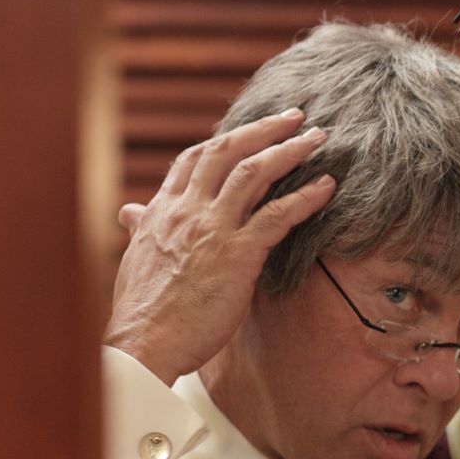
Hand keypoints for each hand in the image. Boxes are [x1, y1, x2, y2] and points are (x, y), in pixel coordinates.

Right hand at [106, 110, 335, 384]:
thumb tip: (131, 211)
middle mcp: (185, 211)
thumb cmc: (142, 309)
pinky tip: (328, 187)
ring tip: (319, 138)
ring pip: (254, 173)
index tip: (253, 129)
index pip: (194, 159)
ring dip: (290, 151)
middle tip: (295, 116)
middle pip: (226, 152)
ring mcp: (211, 230)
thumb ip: (141, 229)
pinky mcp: (236, 255)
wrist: (142, 342)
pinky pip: (276, 215)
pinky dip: (305, 197)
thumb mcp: (134, 259)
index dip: (226, 139)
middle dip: (263, 129)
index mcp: (161, 210)